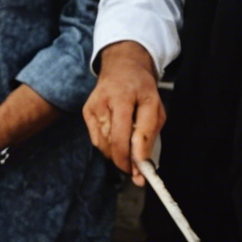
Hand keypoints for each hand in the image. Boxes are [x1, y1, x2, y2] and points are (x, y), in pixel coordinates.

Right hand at [84, 41, 165, 184]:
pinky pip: (98, 141)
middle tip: (137, 170)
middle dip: (125, 161)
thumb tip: (141, 162)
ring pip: (103, 146)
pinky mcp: (86, 113)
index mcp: (121, 98)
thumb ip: (148, 134)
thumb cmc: (140, 88)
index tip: (140, 174)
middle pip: (111, 144)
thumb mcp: (154, 105)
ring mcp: (91, 109)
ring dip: (118, 154)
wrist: (122, 68)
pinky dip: (109, 145)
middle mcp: (101, 103)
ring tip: (130, 145)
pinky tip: (118, 135)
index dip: (129, 159)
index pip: (120, 136)